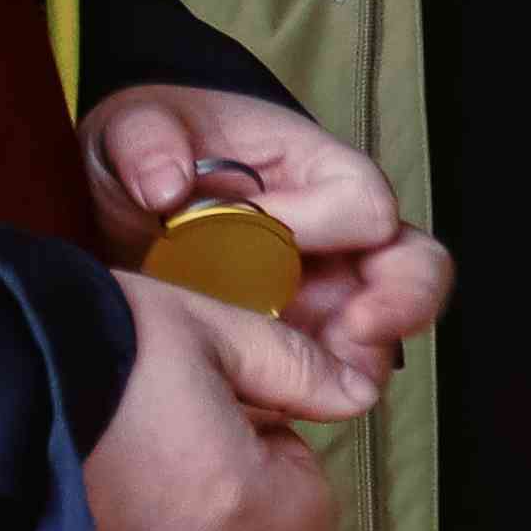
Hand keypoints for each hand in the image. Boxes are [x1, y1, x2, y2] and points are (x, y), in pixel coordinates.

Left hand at [84, 84, 453, 382]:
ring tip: (301, 380)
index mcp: (318, 173)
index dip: (317, 221)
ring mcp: (317, 301)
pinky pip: (318, 389)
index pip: (363, 203)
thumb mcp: (134, 127)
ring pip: (377, 343)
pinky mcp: (286, 353)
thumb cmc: (148, 152)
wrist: (113, 203)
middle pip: (416, 271)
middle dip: (402, 303)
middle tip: (357, 329)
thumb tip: (166, 186)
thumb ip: (144, 140)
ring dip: (351, 365)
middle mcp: (336, 241)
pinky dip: (301, 402)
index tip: (249, 221)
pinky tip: (254, 403)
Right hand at [84, 266, 370, 530]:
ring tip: (144, 482)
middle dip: (252, 525)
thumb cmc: (86, 351)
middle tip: (203, 460)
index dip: (291, 473)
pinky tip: (97, 508)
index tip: (250, 431)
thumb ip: (290, 367)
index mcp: (236, 499)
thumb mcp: (200, 328)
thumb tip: (357, 396)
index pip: (314, 522)